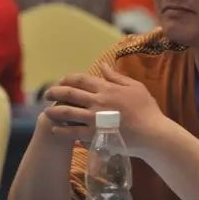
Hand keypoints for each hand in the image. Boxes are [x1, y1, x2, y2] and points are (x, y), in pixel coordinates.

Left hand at [43, 63, 167, 157]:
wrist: (152, 133)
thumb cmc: (147, 110)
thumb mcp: (135, 87)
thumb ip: (117, 77)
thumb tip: (104, 65)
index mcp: (107, 88)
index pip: (81, 79)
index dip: (67, 79)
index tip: (61, 82)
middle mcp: (98, 101)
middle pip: (69, 93)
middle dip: (54, 92)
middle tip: (46, 94)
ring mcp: (95, 118)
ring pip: (67, 112)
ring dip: (53, 110)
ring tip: (46, 112)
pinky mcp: (95, 135)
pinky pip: (73, 132)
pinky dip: (62, 130)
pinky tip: (55, 130)